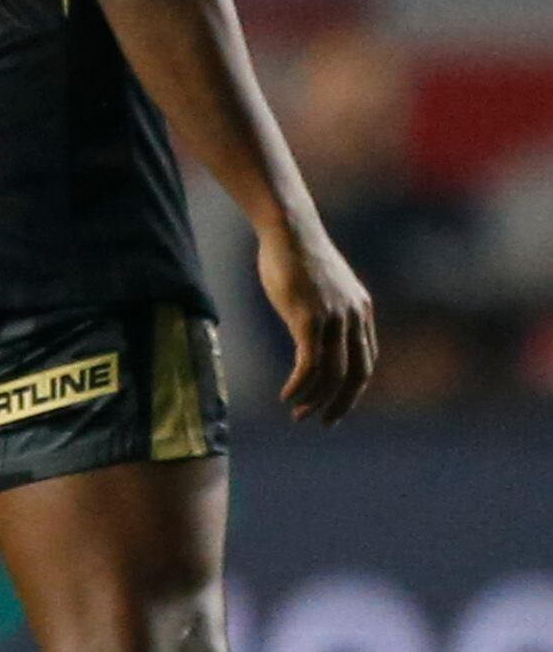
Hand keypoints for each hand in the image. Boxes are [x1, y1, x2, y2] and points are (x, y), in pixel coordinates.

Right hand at [259, 211, 375, 422]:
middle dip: (340, 403)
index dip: (351, 391)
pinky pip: (310, 363)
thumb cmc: (295, 255)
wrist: (289, 230)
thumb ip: (323, 310)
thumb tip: (310, 330)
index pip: (365, 363)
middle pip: (356, 374)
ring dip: (315, 399)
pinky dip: (299, 385)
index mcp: (360, 312)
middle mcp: (354, 318)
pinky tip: (286, 395)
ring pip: (332, 374)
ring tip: (297, 412)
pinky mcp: (309, 318)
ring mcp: (333, 318)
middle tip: (322, 422)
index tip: (334, 407)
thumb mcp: (319, 287)